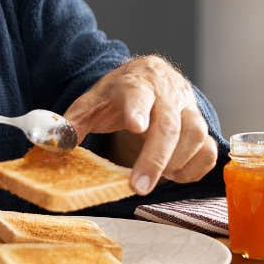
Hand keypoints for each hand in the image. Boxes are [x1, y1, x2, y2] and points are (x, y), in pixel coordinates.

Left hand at [62, 56, 217, 195]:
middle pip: (168, 124)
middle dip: (154, 158)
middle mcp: (165, 93)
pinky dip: (195, 168)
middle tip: (138, 187)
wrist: (149, 75)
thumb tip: (54, 144)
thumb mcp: (92, 102)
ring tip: (158, 178)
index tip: (135, 127)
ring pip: (196, 134)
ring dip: (177, 162)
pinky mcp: (202, 125)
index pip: (137, 93)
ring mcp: (187, 108)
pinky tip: (175, 175)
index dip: (137, 110)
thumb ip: (72, 122)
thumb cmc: (118, 94)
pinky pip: (209, 149)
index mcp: (134, 84)